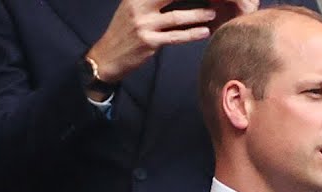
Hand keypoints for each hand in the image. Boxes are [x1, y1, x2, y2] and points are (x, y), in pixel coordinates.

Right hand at [87, 0, 255, 84]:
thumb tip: (175, 0)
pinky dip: (192, 34)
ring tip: (212, 13)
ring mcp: (143, 24)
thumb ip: (151, 2)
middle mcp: (138, 7)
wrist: (108, 55)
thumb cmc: (126, 32)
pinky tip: (204, 32)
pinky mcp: (149, 41)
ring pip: (177, 17)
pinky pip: (176, 36)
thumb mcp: (133, 9)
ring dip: (198, 14)